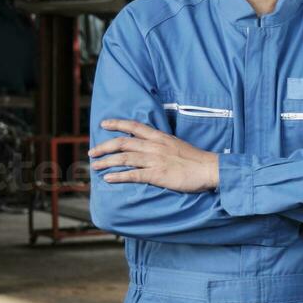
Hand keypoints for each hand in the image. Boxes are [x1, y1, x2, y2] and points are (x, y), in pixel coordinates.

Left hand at [89, 119, 218, 191]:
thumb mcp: (178, 145)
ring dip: (106, 162)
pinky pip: (133, 175)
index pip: (134, 126)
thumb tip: (151, 147)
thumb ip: (163, 144)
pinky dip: (118, 176)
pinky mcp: (157, 174)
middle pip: (122, 143)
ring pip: (124, 158)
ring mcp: (155, 160)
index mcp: (160, 137)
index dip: (117, 124)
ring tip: (95, 167)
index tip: (103, 124)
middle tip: (92, 152)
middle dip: (104, 147)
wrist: (210, 169)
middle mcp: (155, 146)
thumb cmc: (197, 160)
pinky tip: (108, 179)